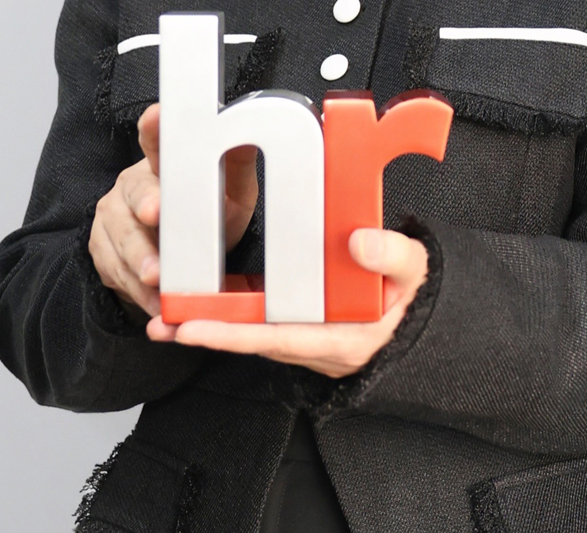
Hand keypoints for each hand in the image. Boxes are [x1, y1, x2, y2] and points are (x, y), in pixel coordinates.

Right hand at [88, 103, 259, 318]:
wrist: (180, 258)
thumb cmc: (207, 216)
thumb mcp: (231, 193)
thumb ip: (238, 167)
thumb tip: (251, 135)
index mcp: (163, 164)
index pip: (157, 140)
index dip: (155, 128)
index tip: (157, 115)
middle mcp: (132, 185)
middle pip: (135, 192)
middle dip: (144, 203)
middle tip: (155, 213)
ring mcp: (111, 218)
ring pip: (123, 239)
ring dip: (141, 259)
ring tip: (157, 278)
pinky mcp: (101, 251)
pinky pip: (118, 274)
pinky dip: (140, 295)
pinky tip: (158, 307)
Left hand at [145, 228, 428, 377]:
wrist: (422, 316)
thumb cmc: (414, 294)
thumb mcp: (416, 271)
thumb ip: (393, 255)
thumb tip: (359, 241)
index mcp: (343, 337)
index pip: (279, 338)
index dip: (235, 334)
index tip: (196, 327)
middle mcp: (318, 346)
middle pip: (254, 341)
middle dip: (208, 334)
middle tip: (163, 324)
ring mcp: (308, 339)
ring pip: (253, 335)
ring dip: (212, 326)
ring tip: (167, 317)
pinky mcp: (302, 326)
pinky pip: (262, 324)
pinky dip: (231, 318)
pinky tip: (202, 306)